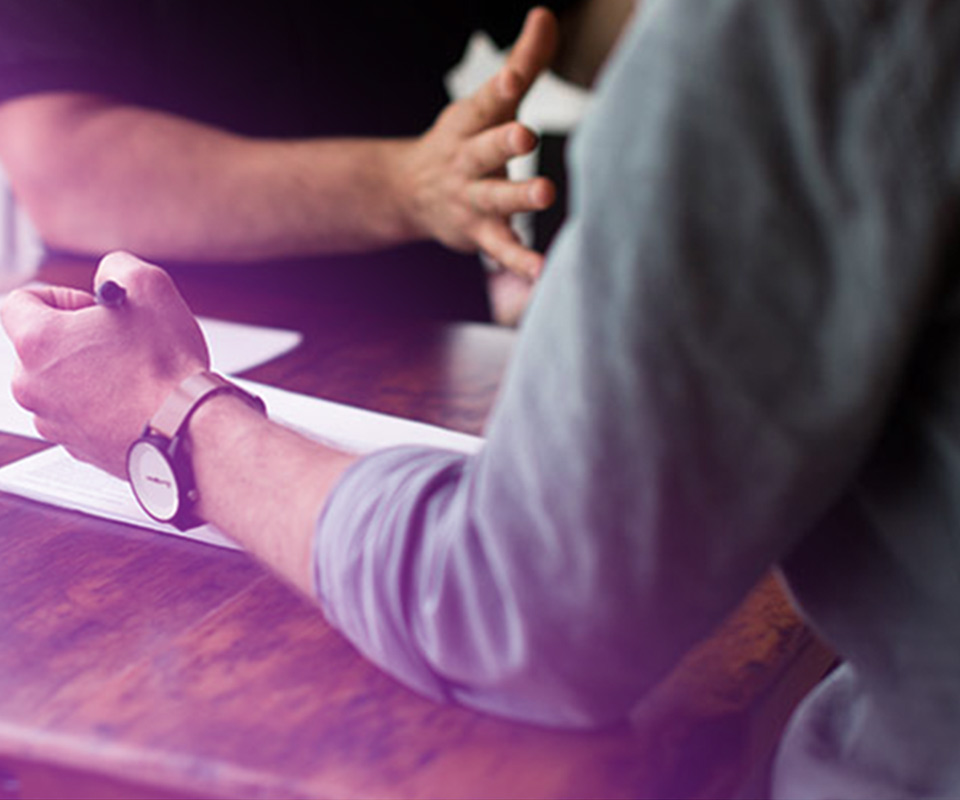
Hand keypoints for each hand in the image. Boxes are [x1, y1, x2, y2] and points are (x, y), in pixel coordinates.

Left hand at [0, 251, 208, 476]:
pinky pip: (79, 413)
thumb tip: (110, 275)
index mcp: (38, 341)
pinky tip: (136, 399)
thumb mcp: (149, 287)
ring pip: (60, 382)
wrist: (186, 428)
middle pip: (40, 346)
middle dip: (77, 339)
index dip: (60, 297)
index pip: (19, 302)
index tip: (90, 308)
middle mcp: (32, 384)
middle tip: (120, 341)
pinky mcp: (75, 446)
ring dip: (89, 373)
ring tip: (133, 373)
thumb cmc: (166, 367)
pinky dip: (102, 404)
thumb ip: (117, 267)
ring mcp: (51, 419)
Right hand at [398, 7, 559, 278]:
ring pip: (494, 199)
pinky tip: (542, 271)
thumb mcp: (489, 102)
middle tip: (524, 134)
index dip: (500, 85)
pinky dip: (519, 262)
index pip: (485, 101)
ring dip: (517, 197)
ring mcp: (471, 200)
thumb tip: (545, 14)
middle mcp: (467, 162)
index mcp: (470, 124)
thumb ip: (524, 61)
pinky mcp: (480, 235)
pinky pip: (501, 250)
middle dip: (503, 141)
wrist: (410, 193)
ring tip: (543, 194)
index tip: (515, 74)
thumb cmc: (466, 141)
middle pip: (485, 149)